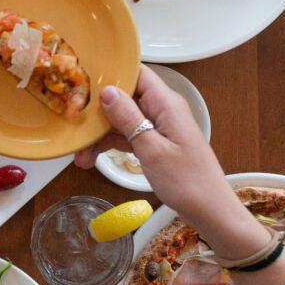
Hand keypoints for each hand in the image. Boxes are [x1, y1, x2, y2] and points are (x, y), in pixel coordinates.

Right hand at [74, 66, 231, 220]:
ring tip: (80, 154)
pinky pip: (127, 135)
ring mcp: (158, 126)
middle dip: (98, 111)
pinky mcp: (155, 142)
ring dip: (100, 134)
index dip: (111, 72)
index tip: (83, 79)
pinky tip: (91, 158)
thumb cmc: (187, 181)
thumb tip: (107, 91)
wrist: (210, 211)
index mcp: (166, 103)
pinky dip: (110, 145)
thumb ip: (128, 118)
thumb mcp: (152, 149)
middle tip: (74, 125)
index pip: (136, 73)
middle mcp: (162, 110)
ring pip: (122, 119)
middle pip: (124, 97)